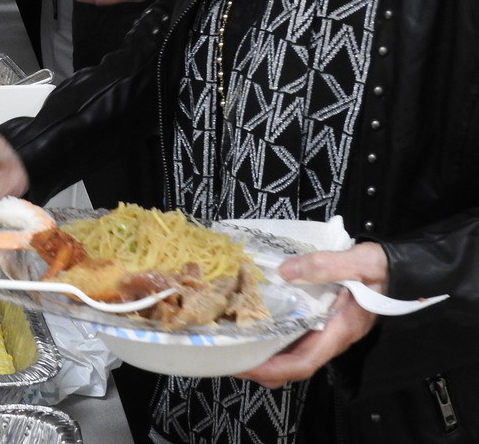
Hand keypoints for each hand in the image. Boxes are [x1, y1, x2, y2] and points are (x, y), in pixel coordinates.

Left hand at [237, 243, 386, 386]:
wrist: (404, 270)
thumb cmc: (386, 269)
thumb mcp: (361, 262)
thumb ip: (327, 265)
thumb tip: (287, 271)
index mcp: (340, 330)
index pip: (303, 362)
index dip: (272, 369)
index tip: (243, 366)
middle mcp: (332, 336)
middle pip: (293, 365)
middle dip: (260, 367)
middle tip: (227, 354)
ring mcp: (327, 329)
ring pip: (292, 352)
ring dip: (263, 351)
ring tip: (233, 338)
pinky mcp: (323, 319)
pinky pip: (295, 335)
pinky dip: (273, 334)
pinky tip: (255, 319)